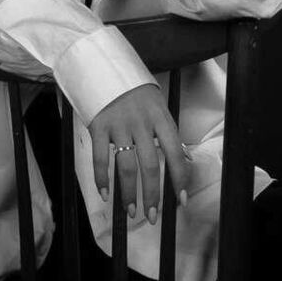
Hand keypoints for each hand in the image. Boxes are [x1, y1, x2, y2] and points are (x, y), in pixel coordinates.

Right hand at [88, 83, 189, 223]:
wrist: (105, 64)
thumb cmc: (136, 90)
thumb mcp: (157, 104)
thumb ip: (166, 130)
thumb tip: (182, 159)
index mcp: (160, 116)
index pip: (174, 152)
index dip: (179, 179)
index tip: (181, 201)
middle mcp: (141, 122)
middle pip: (149, 165)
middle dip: (152, 195)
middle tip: (152, 216)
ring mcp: (118, 124)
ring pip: (125, 166)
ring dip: (129, 193)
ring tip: (131, 211)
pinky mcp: (98, 125)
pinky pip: (100, 158)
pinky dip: (102, 179)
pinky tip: (106, 194)